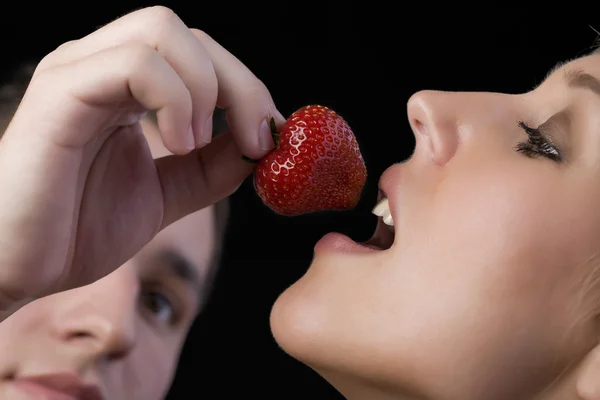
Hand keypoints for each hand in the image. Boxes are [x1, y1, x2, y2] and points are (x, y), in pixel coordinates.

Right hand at [0, 6, 282, 312]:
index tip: (271, 135)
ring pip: (164, 30)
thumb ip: (208, 169)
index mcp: (124, 88)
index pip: (199, 54)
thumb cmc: (74, 230)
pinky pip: (133, 63)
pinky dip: (175, 99)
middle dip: (240, 84)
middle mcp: (100, 67)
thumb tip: (256, 146)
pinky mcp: (61, 94)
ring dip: (207, 88)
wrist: (13, 268)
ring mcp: (78, 73)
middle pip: (189, 35)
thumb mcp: (164, 196)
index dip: (245, 88)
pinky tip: (180, 144)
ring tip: (199, 145)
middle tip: (258, 140)